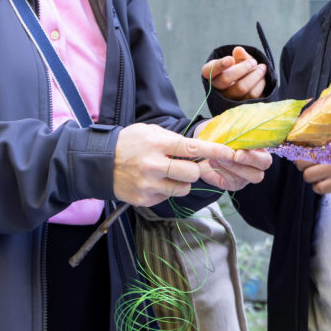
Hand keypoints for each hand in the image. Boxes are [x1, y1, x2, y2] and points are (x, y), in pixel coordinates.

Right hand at [113, 123, 260, 206]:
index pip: (193, 148)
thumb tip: (199, 147)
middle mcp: (153, 165)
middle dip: (195, 169)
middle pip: (192, 173)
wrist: (99, 162)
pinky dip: (166, 190)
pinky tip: (153, 181)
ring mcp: (148, 184)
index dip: (215, 151)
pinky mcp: (144, 199)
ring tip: (168, 173)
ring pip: (183, 189)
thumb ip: (173, 139)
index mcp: (157, 144)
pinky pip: (168, 197)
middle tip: (186, 164)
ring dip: (182, 182)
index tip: (231, 153)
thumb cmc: (129, 143)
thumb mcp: (149, 131)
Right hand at [201, 46, 266, 100]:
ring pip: (241, 88)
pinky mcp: (240, 105)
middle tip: (253, 62)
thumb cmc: (237, 68)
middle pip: (226, 79)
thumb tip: (239, 50)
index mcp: (210, 73)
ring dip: (255, 76)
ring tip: (262, 67)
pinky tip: (262, 78)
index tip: (230, 59)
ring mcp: (227, 99)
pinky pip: (251, 95)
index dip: (220, 65)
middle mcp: (215, 88)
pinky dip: (259, 85)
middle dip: (243, 68)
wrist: (243, 83)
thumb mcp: (237, 59)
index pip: (209, 70)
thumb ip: (239, 55)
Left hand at [295, 135, 330, 194]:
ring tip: (315, 170)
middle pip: (302, 162)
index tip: (298, 150)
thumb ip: (322, 131)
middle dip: (301, 162)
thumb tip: (301, 133)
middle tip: (306, 160)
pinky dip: (317, 185)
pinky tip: (322, 179)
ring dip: (309, 173)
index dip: (297, 150)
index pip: (304, 147)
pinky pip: (319, 188)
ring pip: (308, 176)